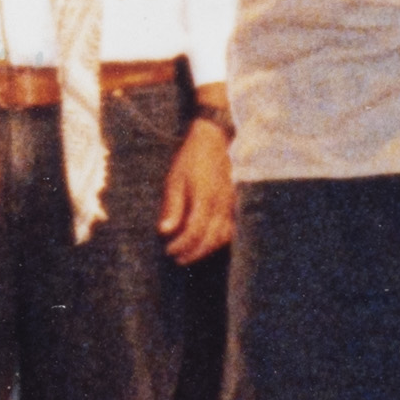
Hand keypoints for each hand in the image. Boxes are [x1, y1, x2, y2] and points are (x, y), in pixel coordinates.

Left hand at [158, 113, 238, 262]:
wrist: (215, 140)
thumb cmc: (191, 159)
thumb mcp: (175, 179)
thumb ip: (172, 207)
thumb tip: (165, 231)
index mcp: (205, 199)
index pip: (194, 232)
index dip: (181, 245)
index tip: (168, 250)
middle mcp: (221, 205)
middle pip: (210, 240)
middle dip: (193, 253)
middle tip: (177, 258)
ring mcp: (231, 205)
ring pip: (223, 237)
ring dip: (206, 249)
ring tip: (190, 253)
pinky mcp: (235, 204)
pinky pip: (231, 229)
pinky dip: (220, 241)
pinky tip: (207, 242)